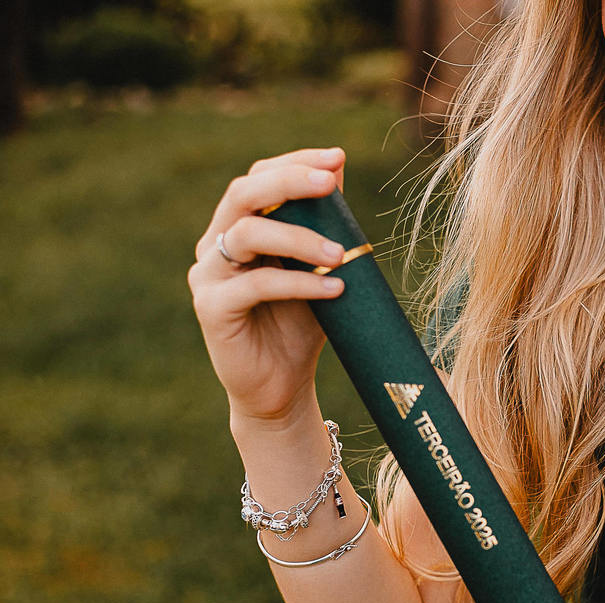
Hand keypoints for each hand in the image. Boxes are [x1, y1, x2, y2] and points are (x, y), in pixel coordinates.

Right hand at [187, 147, 348, 422]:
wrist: (282, 387)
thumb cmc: (302, 324)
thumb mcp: (320, 268)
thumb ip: (325, 223)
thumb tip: (338, 166)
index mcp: (240, 227)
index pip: (259, 178)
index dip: (295, 162)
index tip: (336, 157)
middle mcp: (216, 244)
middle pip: (243, 194)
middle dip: (289, 181)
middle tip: (330, 184)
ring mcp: (209, 275)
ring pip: (247, 235)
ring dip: (299, 237)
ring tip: (341, 253)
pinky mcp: (211, 308)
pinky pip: (254, 285)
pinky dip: (298, 282)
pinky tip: (334, 288)